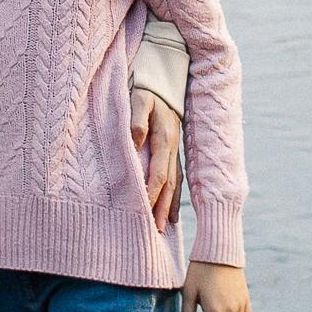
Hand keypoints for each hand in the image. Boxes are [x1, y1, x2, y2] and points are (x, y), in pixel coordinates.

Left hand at [131, 89, 183, 232]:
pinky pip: (176, 177)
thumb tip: (135, 143)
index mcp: (165, 138)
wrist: (163, 81)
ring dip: (169, 205)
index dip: (152, 192)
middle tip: (155, 230)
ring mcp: (175, 151)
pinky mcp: (173, 152)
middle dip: (162, 207)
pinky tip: (171, 211)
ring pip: (175, 183)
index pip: (159, 173)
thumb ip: (136, 120)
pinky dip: (174, 195)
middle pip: (169, 183)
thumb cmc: (146, 90)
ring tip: (163, 227)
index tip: (144, 209)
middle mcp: (173, 148)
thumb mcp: (139, 99)